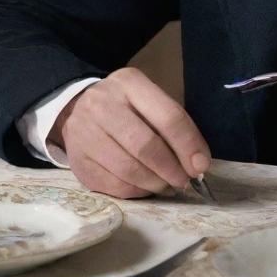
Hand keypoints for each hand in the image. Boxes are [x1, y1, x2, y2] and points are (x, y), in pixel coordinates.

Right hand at [49, 67, 209, 198]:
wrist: (75, 109)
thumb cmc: (125, 107)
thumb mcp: (149, 101)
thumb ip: (174, 126)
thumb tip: (198, 164)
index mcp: (130, 84)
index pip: (168, 116)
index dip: (188, 145)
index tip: (200, 165)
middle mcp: (102, 105)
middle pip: (145, 145)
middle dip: (171, 169)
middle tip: (183, 180)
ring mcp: (84, 133)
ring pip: (128, 169)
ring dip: (154, 183)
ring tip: (166, 185)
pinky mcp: (77, 161)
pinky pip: (113, 186)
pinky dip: (136, 192)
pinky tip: (145, 187)